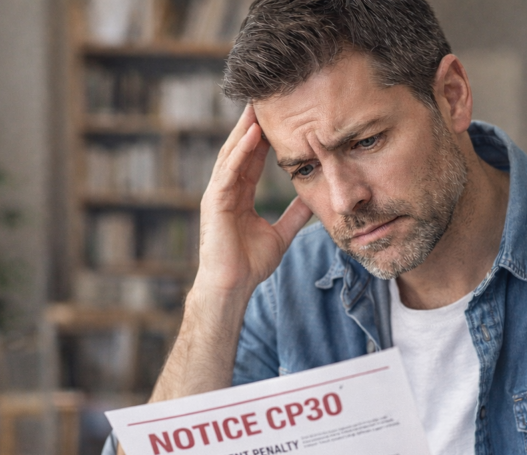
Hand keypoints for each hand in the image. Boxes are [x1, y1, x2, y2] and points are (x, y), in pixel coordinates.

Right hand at [196, 105, 311, 296]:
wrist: (233, 286)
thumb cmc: (250, 264)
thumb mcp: (281, 234)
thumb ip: (294, 215)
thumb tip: (312, 201)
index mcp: (239, 195)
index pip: (252, 159)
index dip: (265, 137)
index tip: (279, 114)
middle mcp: (226, 190)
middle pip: (240, 149)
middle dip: (251, 124)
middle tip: (264, 96)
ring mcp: (218, 194)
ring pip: (232, 155)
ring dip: (245, 130)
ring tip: (257, 106)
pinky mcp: (214, 203)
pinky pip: (228, 172)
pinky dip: (240, 153)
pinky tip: (251, 135)